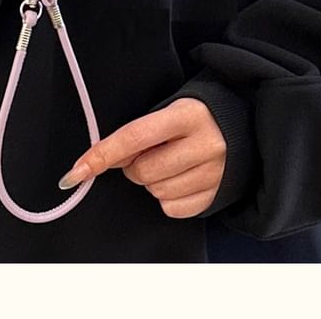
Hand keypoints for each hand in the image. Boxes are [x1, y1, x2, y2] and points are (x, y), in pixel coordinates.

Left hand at [58, 98, 226, 217]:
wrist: (244, 126)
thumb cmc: (194, 117)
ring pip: (156, 192)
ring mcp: (214, 172)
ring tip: (169, 162)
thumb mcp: (169, 110)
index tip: (76, 172)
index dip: (102, 155)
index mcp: (186, 115)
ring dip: (151, 181)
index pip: (133, 137)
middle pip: (142, 171)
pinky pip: (173, 209)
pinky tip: (179, 178)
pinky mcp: (217, 195)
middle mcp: (204, 144)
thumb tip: (101, 159)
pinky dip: (167, 198)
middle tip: (148, 152)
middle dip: (134, 166)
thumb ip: (138, 132)